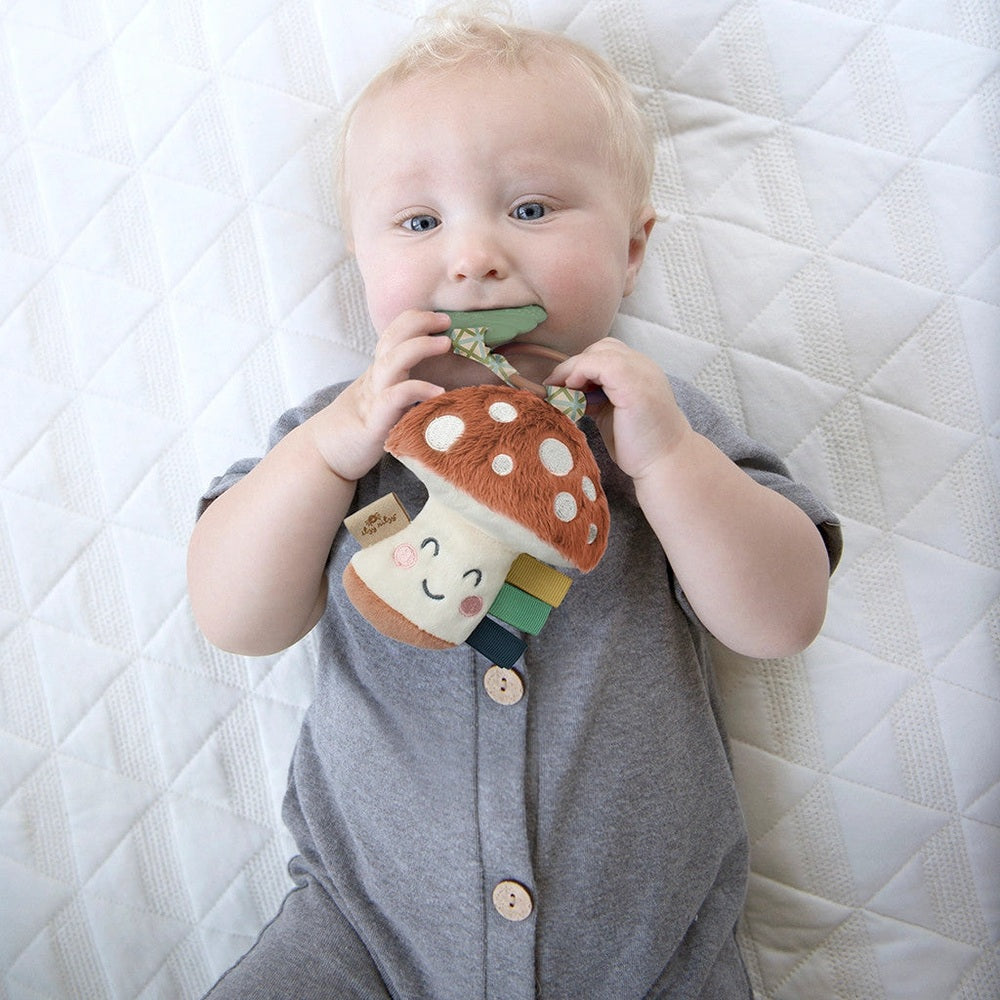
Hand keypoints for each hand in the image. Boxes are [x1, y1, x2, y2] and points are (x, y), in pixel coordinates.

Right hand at [307, 310, 453, 480]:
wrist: (326, 454)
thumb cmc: (366, 428)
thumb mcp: (387, 399)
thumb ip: (407, 386)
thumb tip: (448, 381)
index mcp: (380, 371)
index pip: (394, 333)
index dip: (416, 320)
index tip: (442, 318)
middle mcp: (375, 378)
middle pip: (391, 338)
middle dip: (419, 322)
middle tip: (446, 320)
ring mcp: (373, 397)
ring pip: (391, 361)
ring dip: (419, 346)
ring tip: (445, 343)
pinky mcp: (375, 421)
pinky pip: (394, 397)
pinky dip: (417, 389)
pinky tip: (439, 391)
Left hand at [546, 338, 690, 479]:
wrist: (665, 463)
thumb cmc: (640, 446)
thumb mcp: (611, 414)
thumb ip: (594, 398)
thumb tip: (565, 393)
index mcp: (641, 372)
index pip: (607, 354)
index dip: (582, 366)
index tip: (561, 386)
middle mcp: (643, 366)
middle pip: (601, 348)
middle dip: (575, 365)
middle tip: (556, 388)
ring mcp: (640, 372)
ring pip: (598, 352)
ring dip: (573, 369)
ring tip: (560, 391)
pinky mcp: (632, 383)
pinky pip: (598, 363)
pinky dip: (579, 372)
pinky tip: (571, 390)